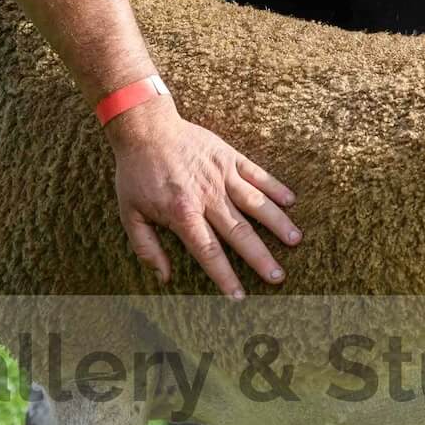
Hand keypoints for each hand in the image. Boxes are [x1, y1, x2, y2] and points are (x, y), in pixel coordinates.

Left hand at [105, 99, 300, 294]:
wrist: (144, 128)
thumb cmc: (136, 173)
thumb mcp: (129, 212)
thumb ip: (146, 247)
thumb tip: (164, 278)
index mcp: (182, 212)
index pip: (208, 251)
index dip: (225, 276)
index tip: (239, 297)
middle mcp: (206, 195)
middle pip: (239, 232)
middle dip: (260, 257)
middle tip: (278, 277)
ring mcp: (220, 174)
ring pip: (254, 202)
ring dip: (276, 222)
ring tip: (295, 240)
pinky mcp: (227, 156)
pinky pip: (255, 173)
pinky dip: (274, 186)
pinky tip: (291, 201)